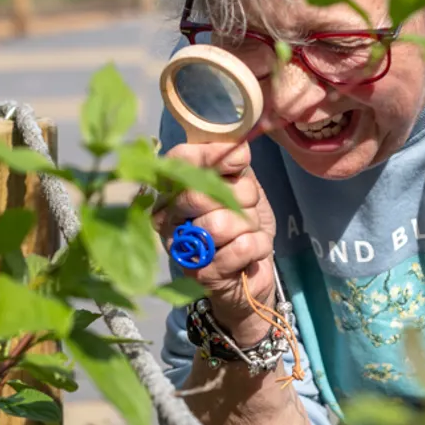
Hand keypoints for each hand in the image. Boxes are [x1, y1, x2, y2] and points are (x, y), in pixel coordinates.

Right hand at [156, 139, 278, 345]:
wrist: (251, 273)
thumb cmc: (241, 226)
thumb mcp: (241, 188)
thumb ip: (234, 166)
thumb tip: (238, 148)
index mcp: (173, 190)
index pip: (178, 160)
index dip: (211, 155)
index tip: (240, 160)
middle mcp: (167, 218)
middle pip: (200, 193)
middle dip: (240, 196)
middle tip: (246, 208)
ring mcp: (181, 248)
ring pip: (222, 223)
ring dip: (249, 225)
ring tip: (246, 233)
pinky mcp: (202, 275)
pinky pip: (240, 247)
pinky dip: (257, 246)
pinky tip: (251, 252)